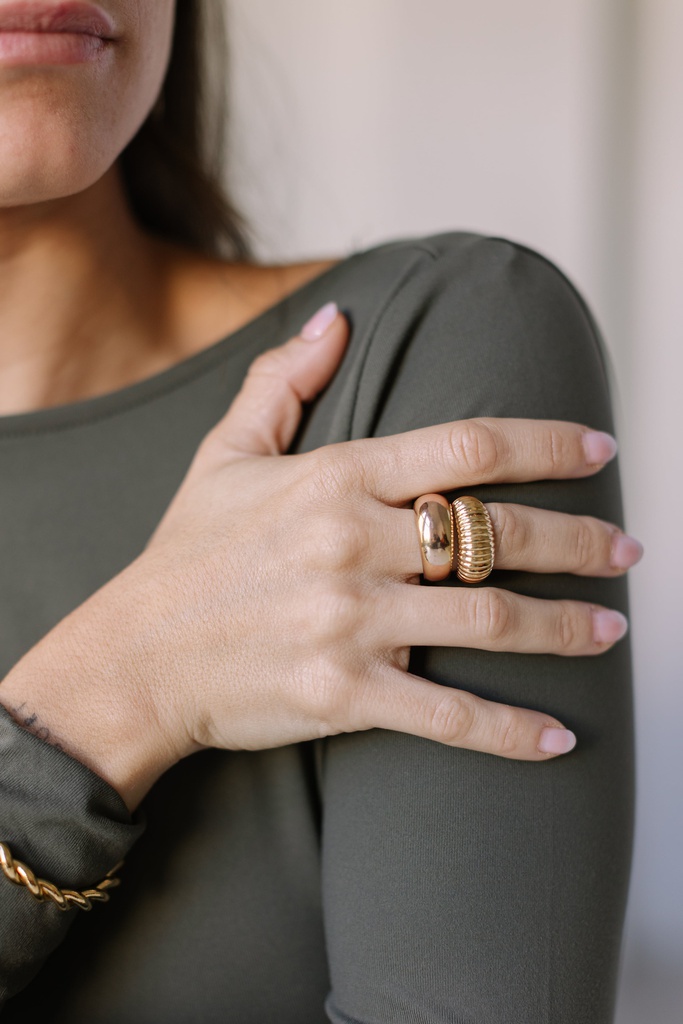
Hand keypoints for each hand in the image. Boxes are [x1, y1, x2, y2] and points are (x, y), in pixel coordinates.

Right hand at [0, 303, 641, 809]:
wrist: (133, 660)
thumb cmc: (185, 557)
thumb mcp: (223, 456)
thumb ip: (281, 381)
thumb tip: (333, 315)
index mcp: (331, 480)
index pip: (466, 448)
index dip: (546, 445)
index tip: (602, 449)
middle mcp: (350, 544)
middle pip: (496, 534)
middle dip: (579, 541)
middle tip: (629, 547)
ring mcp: (350, 622)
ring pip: (489, 620)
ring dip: (565, 628)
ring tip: (612, 629)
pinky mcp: (344, 695)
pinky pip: (449, 715)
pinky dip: (511, 732)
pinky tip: (560, 739)